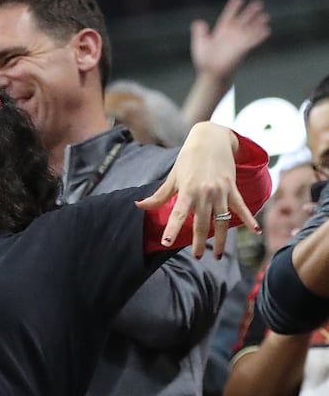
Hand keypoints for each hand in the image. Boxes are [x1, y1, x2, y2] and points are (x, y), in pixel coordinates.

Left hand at [136, 123, 259, 256]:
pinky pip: (241, 207)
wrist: (211, 139)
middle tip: (197, 256)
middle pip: (202, 223)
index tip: (167, 242)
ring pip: (222, 220)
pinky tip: (256, 231)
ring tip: (217, 255)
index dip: (172, 228)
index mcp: (187, 190)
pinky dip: (249, 219)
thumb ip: (158, 195)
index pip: (178, 213)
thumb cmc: (188, 159)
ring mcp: (221, 192)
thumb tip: (139, 206)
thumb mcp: (173, 176)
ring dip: (221, 239)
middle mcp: (204, 193)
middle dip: (199, 242)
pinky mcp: (233, 189)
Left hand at [189, 0, 269, 82]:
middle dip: (250, 12)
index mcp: (221, 32)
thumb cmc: (205, 61)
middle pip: (242, 21)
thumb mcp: (200, 43)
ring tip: (266, 16)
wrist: (210, 74)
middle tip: (259, 3)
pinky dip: (259, 35)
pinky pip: (252, 41)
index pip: (228, 16)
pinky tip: (267, 30)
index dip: (233, 7)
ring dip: (257, 23)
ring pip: (249, 30)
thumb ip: (199, 32)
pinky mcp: (241, 50)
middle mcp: (231, 36)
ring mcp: (237, 42)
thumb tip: (199, 21)